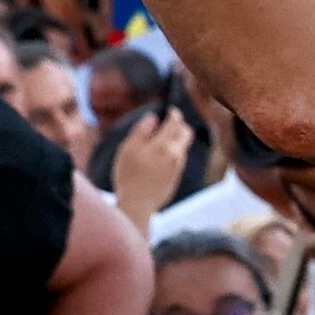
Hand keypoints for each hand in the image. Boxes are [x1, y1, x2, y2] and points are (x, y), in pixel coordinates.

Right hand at [111, 108, 193, 226]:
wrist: (137, 204)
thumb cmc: (128, 175)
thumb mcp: (128, 149)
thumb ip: (142, 131)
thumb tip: (153, 117)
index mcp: (164, 145)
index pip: (176, 122)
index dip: (174, 114)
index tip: (171, 110)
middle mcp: (175, 154)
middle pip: (186, 132)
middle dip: (180, 125)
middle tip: (170, 123)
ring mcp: (178, 166)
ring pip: (183, 146)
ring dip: (176, 139)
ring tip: (161, 140)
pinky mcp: (177, 176)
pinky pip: (179, 158)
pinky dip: (173, 152)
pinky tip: (160, 156)